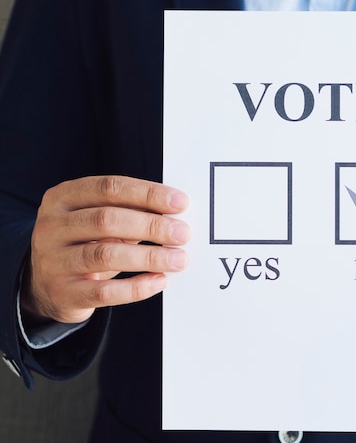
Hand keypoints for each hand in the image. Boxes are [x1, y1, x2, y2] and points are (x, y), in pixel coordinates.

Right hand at [22, 176, 190, 323]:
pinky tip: (159, 281)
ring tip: (178, 259)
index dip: (147, 194)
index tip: (180, 202)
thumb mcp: (98, 221)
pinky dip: (136, 287)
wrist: (46, 286)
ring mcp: (54, 261)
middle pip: (107, 220)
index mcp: (63, 198)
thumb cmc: (85, 244)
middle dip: (151, 225)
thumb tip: (176, 211)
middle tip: (182, 233)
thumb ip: (131, 212)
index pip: (109, 188)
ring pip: (105, 255)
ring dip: (149, 257)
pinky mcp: (64, 293)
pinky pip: (105, 292)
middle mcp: (52, 226)